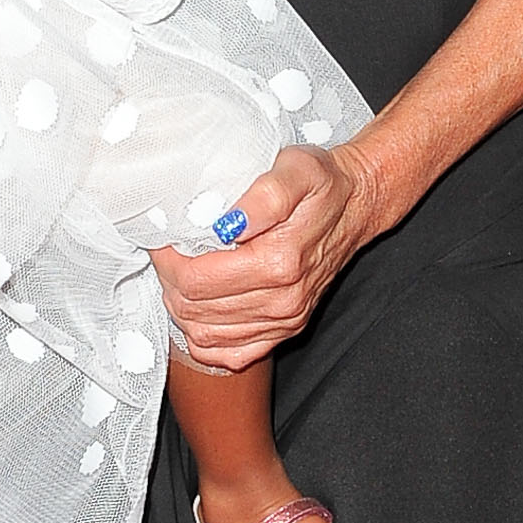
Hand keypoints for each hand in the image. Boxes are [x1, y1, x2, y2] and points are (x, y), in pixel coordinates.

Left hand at [149, 139, 389, 371]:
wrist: (358, 203)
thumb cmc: (324, 184)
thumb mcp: (297, 169)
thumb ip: (264, 196)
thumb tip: (228, 224)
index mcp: (279, 262)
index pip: (196, 280)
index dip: (169, 260)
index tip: (164, 237)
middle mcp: (283, 300)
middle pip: (195, 309)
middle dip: (170, 281)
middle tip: (168, 252)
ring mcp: (285, 320)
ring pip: (205, 335)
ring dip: (181, 308)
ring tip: (180, 276)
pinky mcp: (286, 329)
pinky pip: (230, 354)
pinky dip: (205, 339)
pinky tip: (200, 310)